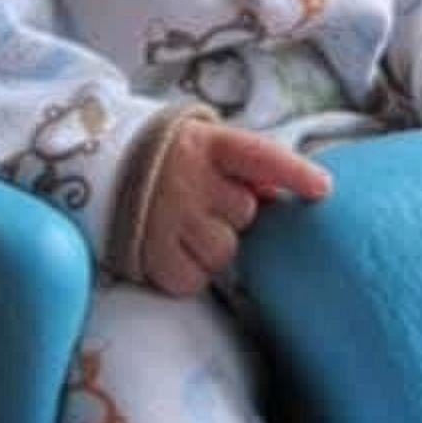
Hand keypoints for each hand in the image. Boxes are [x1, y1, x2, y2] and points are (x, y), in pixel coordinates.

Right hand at [140, 118, 332, 295]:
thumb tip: (286, 190)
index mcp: (207, 144)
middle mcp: (188, 176)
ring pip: (223, 250)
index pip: (260, 156)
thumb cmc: (168, 159)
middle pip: (245, 212)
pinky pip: (193, 278)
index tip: (323, 188)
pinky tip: (170, 248)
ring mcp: (167, 215)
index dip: (294, 172)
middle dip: (231, 212)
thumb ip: (245, 165)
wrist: (98, 166)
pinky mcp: (150, 252)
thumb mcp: (204, 145)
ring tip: (184, 227)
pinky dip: (187, 270)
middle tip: (203, 203)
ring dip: (211, 245)